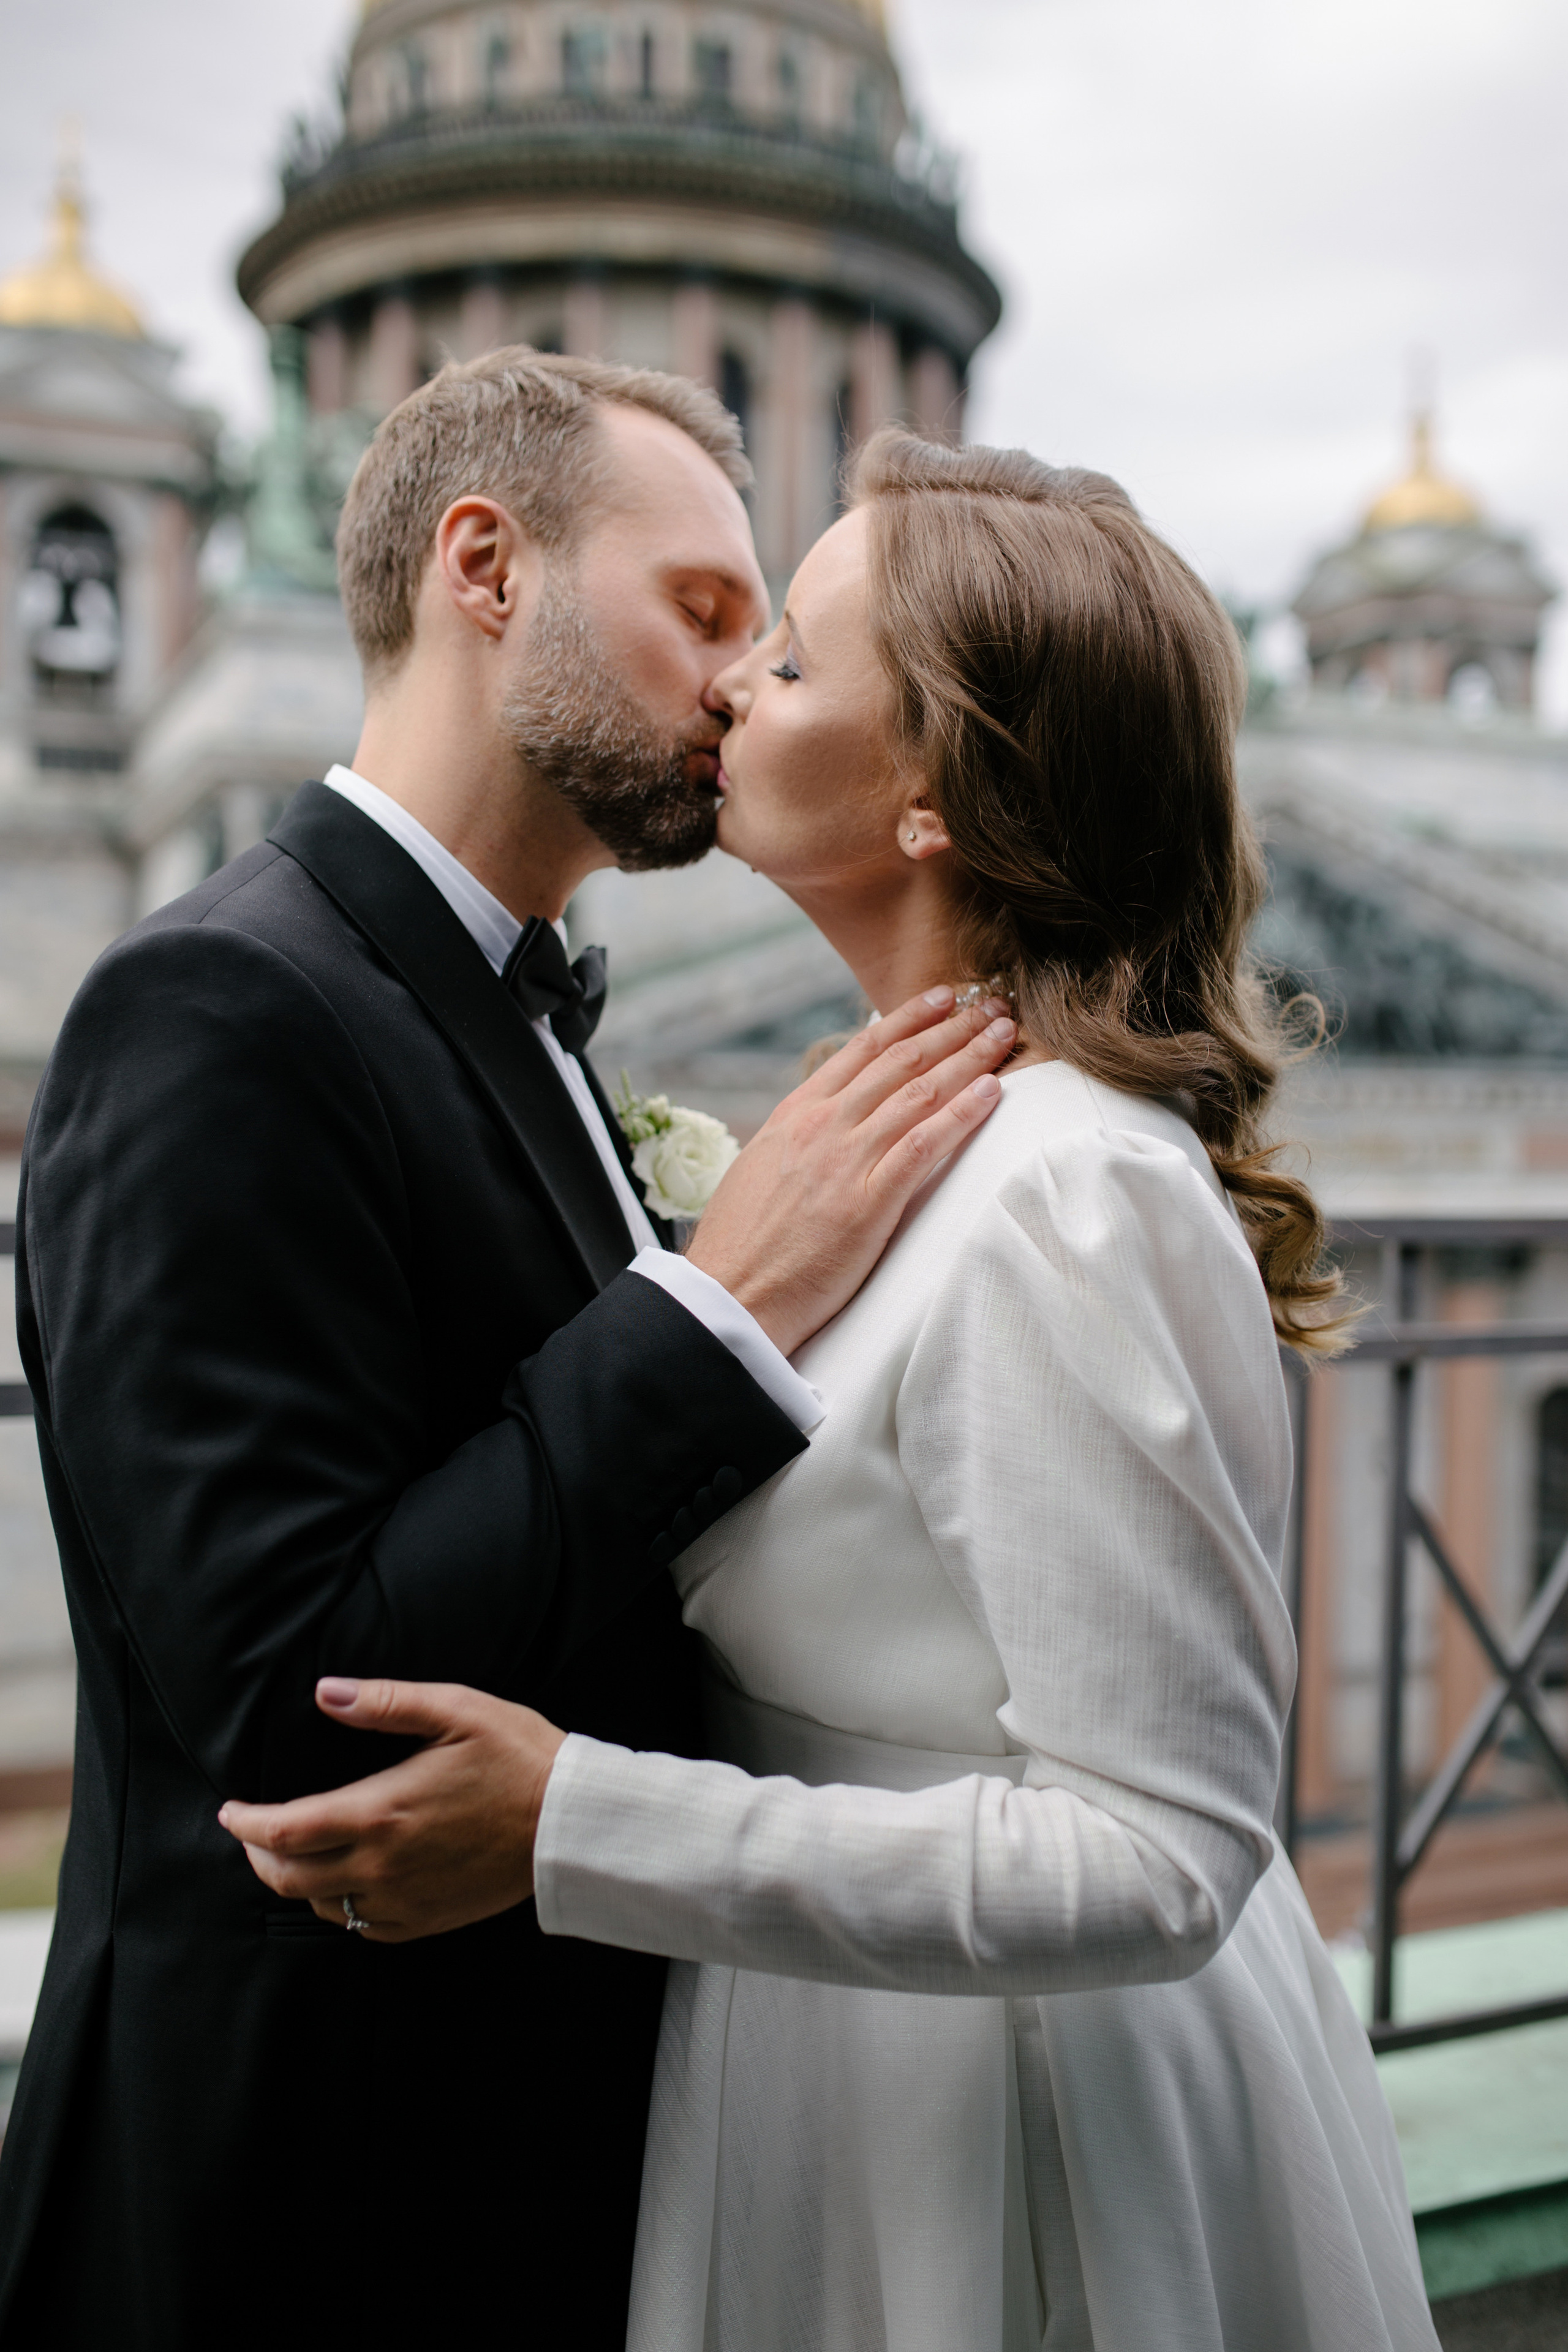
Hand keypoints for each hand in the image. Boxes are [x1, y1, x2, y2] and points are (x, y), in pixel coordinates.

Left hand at [217, 1676, 565, 1942]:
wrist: (569, 1822)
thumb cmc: (517, 1756)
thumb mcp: (455, 1709)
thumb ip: (385, 1702)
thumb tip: (327, 1693)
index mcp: (381, 1811)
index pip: (284, 1830)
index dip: (245, 1824)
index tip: (231, 1810)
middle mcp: (383, 1864)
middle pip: (288, 1877)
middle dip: (258, 1854)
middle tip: (252, 1831)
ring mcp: (404, 1899)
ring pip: (321, 1905)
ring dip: (295, 1880)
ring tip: (294, 1852)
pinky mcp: (426, 1919)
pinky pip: (361, 1926)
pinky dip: (338, 1906)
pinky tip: (345, 1883)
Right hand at [686, 987, 1012, 1355]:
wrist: (729, 1297)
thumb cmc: (741, 1245)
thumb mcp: (761, 1169)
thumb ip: (797, 1140)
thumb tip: (821, 1124)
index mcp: (794, 1115)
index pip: (862, 1051)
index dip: (908, 1019)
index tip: (942, 998)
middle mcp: (822, 1126)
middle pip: (900, 1062)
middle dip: (952, 1028)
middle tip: (990, 1004)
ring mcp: (845, 1161)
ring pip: (919, 1093)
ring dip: (968, 1057)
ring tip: (1003, 1032)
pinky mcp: (867, 1203)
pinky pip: (924, 1146)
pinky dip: (962, 1113)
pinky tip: (992, 1091)